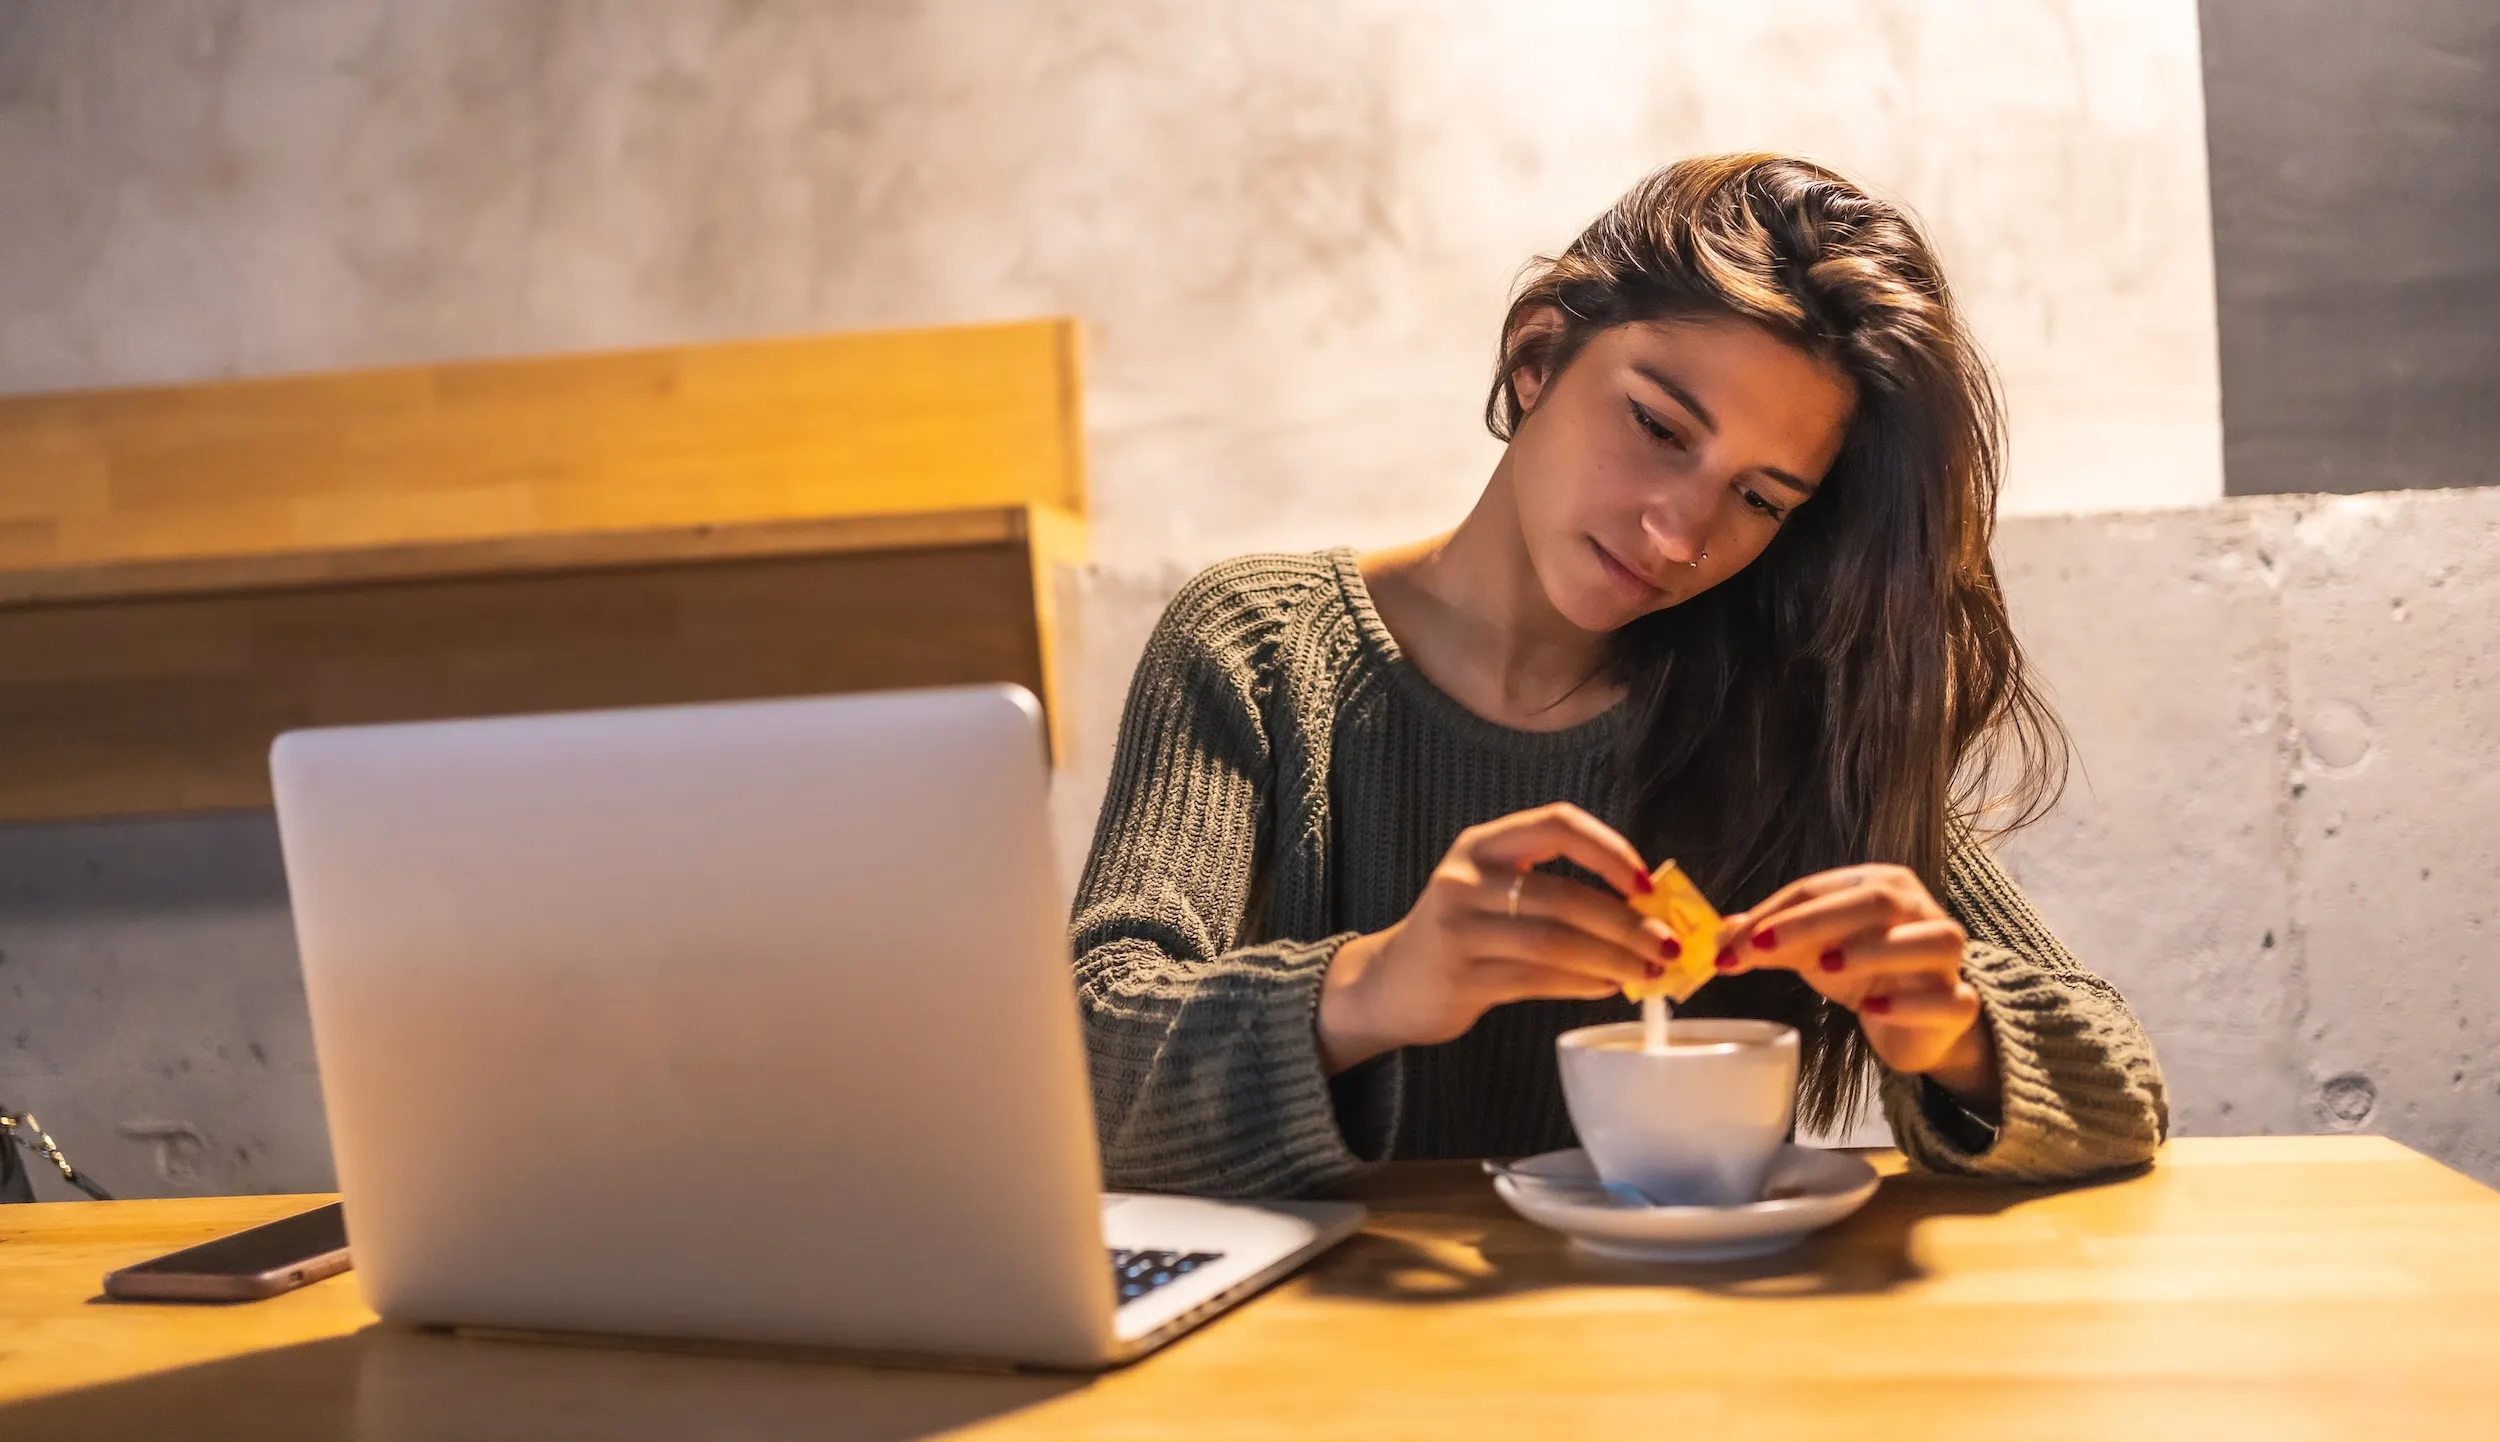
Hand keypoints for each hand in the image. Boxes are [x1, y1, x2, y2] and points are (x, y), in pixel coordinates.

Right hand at [1317, 804, 1678, 1073]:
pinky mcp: (1461, 977)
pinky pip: (1538, 980)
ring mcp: (1458, 929)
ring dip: (1612, 960)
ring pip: (1554, 943)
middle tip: (1667, 944)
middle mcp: (1464, 879)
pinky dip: (1582, 983)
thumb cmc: (1460, 934)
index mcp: (1482, 844)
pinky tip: (1608, 986)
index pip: (1556, 824)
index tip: (1646, 882)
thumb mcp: (1491, 892)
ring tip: (1648, 972)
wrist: (1387, 985)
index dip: (1608, 849)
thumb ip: (1554, 891)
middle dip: (1626, 923)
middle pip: (1563, 896)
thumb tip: (1643, 910)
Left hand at [1716, 865, 1998, 1103]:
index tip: (1732, 944)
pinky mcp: (1959, 1004)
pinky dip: (1908, 1002)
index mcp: (1882, 885)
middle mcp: (1920, 911)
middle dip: (1812, 922)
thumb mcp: (1811, 952)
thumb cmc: (1865, 972)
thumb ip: (1769, 939)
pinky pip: (1947, 998)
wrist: (1917, 1023)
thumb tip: (1720, 935)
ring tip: (1826, 967)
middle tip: (1761, 946)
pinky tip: (1871, 1008)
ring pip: (1930, 940)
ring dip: (1875, 949)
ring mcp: (1948, 959)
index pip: (1822, 888)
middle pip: (1875, 901)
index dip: (1775, 913)